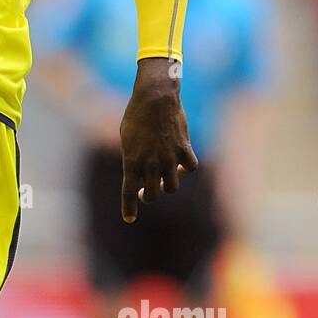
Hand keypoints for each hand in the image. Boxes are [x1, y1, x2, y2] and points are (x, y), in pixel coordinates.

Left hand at [119, 57, 197, 221]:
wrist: (155, 98)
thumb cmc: (136, 116)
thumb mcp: (127, 139)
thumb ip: (133, 159)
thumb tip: (143, 175)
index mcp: (131, 162)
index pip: (128, 193)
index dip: (129, 209)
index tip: (129, 219)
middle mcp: (150, 164)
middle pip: (153, 195)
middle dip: (148, 196)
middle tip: (145, 192)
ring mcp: (168, 158)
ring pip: (172, 186)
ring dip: (167, 184)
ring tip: (163, 177)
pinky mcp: (184, 149)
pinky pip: (190, 168)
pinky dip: (186, 168)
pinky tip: (181, 163)